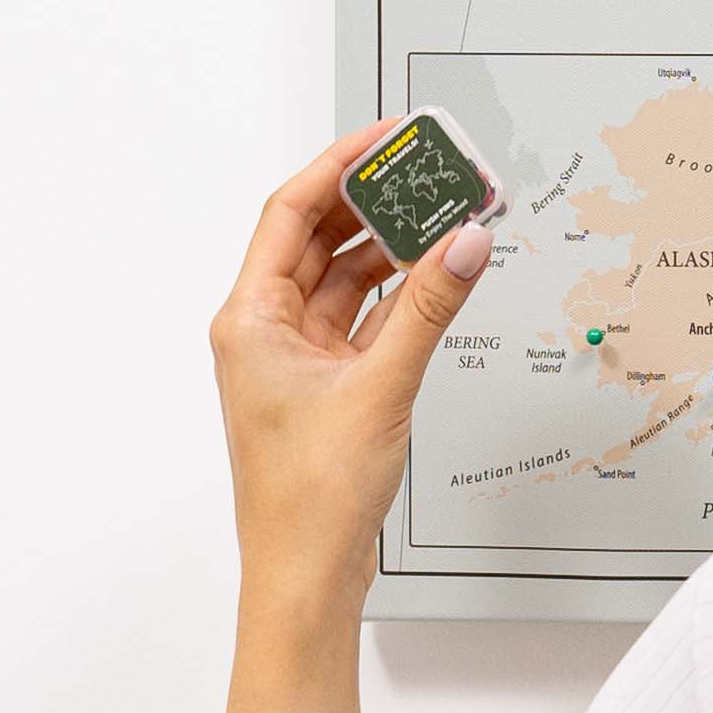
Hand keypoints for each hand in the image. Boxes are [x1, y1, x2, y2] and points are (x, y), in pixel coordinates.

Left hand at [209, 127, 491, 617]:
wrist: (307, 575)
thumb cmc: (309, 498)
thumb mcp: (380, 386)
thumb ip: (429, 307)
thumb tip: (464, 242)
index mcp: (249, 320)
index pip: (290, 213)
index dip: (339, 165)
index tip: (387, 137)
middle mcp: (266, 330)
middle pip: (319, 237)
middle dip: (376, 201)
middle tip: (431, 171)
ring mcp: (297, 357)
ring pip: (347, 276)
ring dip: (395, 246)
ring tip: (447, 216)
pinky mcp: (329, 383)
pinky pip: (367, 316)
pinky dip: (403, 292)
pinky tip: (440, 274)